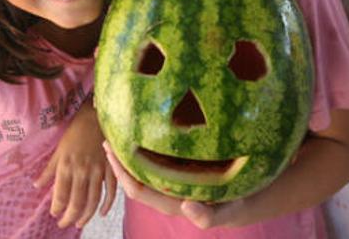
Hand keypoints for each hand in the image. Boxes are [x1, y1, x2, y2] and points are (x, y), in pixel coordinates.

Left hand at [34, 104, 115, 228]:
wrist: (97, 116)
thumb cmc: (76, 131)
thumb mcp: (59, 149)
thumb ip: (49, 170)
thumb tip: (36, 186)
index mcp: (66, 166)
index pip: (60, 195)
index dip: (57, 208)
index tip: (54, 214)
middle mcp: (82, 171)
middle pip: (76, 202)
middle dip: (70, 217)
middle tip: (65, 224)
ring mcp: (98, 171)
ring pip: (93, 201)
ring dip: (86, 216)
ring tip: (79, 223)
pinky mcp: (111, 168)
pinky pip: (111, 191)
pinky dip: (107, 204)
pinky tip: (101, 212)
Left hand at [102, 142, 243, 228]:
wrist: (242, 203)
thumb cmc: (231, 206)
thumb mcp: (225, 212)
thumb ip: (207, 216)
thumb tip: (186, 207)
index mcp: (170, 202)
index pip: (137, 189)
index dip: (121, 173)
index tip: (110, 152)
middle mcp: (165, 193)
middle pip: (134, 178)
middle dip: (119, 161)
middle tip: (106, 138)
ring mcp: (169, 183)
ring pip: (142, 169)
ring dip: (129, 155)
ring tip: (118, 133)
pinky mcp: (177, 173)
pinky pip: (154, 162)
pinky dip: (144, 150)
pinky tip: (143, 131)